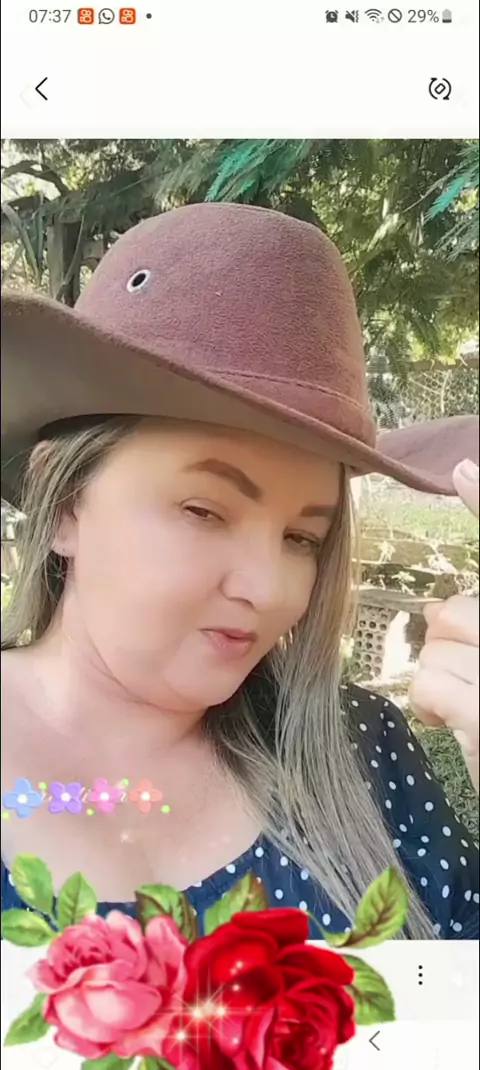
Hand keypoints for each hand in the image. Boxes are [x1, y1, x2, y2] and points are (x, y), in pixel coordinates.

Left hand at [409, 459, 478, 791]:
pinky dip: (434, 704)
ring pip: (439, 644)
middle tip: (475, 679)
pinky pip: (431, 682)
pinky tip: (455, 725)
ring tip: (475, 709)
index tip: (460, 469)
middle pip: (455, 611)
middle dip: (450, 643)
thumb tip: (449, 539)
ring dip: (443, 678)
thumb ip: (474, 624)